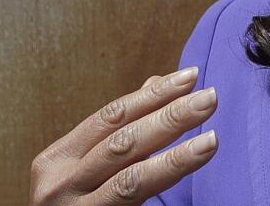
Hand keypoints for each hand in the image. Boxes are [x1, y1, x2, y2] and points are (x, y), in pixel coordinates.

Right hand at [30, 67, 217, 203]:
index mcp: (57, 159)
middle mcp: (60, 186)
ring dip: (176, 156)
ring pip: (132, 179)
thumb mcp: (86, 165)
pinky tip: (191, 173)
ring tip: (212, 139)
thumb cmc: (75, 204)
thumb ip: (120, 128)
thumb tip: (158, 82)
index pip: (111, 116)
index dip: (153, 95)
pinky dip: (165, 185)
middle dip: (170, 117)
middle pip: (124, 143)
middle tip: (209, 98)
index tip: (190, 76)